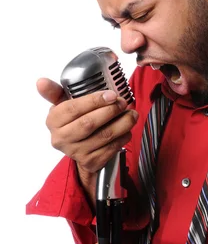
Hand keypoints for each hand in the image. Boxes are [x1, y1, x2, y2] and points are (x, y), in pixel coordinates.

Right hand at [36, 78, 138, 200]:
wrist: (78, 149)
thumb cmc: (72, 122)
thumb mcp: (62, 105)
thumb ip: (55, 92)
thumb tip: (41, 82)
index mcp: (54, 121)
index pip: (73, 108)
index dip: (94, 100)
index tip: (111, 95)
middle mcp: (62, 139)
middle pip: (89, 123)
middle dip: (110, 111)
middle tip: (123, 103)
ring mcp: (76, 152)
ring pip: (104, 136)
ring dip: (122, 124)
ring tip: (131, 114)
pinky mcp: (91, 162)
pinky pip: (111, 148)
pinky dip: (123, 137)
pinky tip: (127, 130)